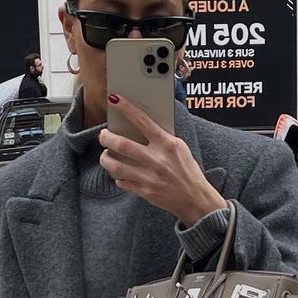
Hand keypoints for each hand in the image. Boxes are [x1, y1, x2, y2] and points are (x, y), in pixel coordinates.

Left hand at [98, 94, 226, 226]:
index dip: (125, 108)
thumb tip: (140, 126)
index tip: (113, 99)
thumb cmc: (188, 171)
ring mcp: (148, 177)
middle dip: (106, 137)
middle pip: (121, 144)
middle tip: (103, 135)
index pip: (142, 120)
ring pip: (116, 166)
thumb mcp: (179, 148)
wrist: (195, 199)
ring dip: (105, 159)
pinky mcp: (144, 192)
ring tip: (105, 155)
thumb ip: (161, 137)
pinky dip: (117, 177)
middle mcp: (156, 159)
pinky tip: (119, 173)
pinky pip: (122, 182)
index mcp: (167, 144)